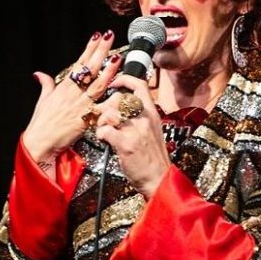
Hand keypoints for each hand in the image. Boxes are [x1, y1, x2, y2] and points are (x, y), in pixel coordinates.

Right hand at [22, 31, 121, 162]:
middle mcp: (73, 94)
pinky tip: (121, 94)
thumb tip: (40, 74)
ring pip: (97, 85)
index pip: (79, 63)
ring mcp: (81, 106)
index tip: (97, 36)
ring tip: (117, 58)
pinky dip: (111, 103)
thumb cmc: (41, 123)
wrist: (40, 142)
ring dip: (108, 71)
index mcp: (64, 87)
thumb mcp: (42, 100)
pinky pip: (101, 110)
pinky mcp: (86, 120)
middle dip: (100, 52)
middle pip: (90, 69)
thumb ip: (46, 85)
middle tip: (109, 37)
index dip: (89, 49)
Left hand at [94, 74, 170, 198]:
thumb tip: (123, 108)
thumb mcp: (152, 131)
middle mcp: (145, 118)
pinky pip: (105, 130)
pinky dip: (100, 135)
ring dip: (101, 121)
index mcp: (152, 114)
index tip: (114, 83)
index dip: (124, 79)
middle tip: (104, 118)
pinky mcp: (126, 144)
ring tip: (104, 131)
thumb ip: (140, 118)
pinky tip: (105, 141)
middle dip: (106, 107)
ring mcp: (136, 131)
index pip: (140, 85)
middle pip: (119, 98)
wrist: (159, 179)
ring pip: (110, 113)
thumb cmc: (153, 158)